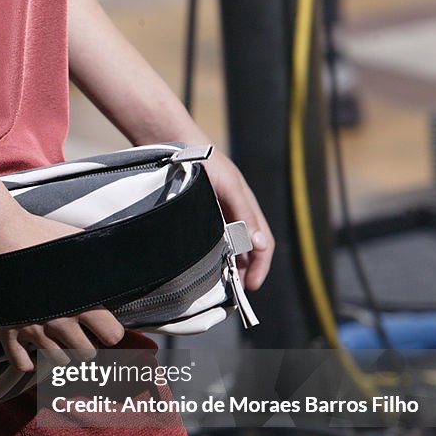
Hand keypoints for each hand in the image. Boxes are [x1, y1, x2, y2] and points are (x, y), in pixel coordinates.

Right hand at [0, 211, 124, 372]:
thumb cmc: (35, 233)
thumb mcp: (76, 242)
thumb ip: (97, 262)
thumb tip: (117, 267)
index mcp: (82, 300)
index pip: (113, 336)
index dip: (111, 330)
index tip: (104, 325)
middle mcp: (59, 321)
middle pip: (87, 354)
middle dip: (87, 343)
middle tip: (80, 330)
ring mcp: (31, 329)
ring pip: (58, 362)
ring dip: (61, 352)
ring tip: (58, 336)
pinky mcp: (6, 331)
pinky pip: (21, 364)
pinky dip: (30, 361)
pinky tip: (34, 348)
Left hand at [202, 152, 273, 290]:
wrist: (174, 143)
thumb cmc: (203, 161)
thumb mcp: (227, 187)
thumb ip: (244, 214)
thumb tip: (258, 245)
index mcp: (246, 205)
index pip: (262, 243)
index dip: (259, 266)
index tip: (251, 286)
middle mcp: (234, 211)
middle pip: (246, 248)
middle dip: (244, 271)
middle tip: (235, 292)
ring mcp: (216, 212)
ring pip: (228, 245)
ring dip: (228, 264)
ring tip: (219, 283)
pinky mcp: (199, 213)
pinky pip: (210, 238)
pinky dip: (211, 253)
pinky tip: (202, 264)